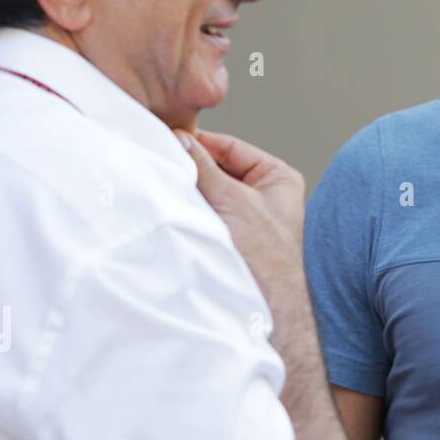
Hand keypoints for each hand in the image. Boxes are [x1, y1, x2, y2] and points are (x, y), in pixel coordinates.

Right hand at [176, 128, 304, 273]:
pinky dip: (189, 205)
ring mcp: (245, 213)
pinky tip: (170, 200)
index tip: (171, 137)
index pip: (231, 147)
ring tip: (166, 179)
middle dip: (192, 165)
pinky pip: (204, 209)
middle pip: (218, 167)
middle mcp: (263, 192)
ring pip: (208, 188)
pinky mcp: (229, 232)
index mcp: (277, 176)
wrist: (264, 302)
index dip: (201, 142)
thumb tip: (181, 138)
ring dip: (188, 186)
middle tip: (162, 157)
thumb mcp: (231, 199)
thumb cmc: (262, 252)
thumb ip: (204, 167)